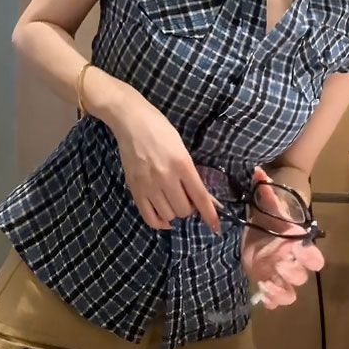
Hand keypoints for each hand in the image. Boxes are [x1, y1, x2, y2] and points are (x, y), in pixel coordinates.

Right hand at [109, 87, 220, 233]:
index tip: (216, 227)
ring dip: (174, 212)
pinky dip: (159, 222)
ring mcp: (148, 185)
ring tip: (172, 200)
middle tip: (186, 197)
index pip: (200, 196)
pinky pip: (149, 217)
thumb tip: (206, 198)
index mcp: (182, 164)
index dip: (210, 214)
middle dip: (189, 208)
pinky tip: (164, 218)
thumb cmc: (160, 130)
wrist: (131, 121)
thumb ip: (192, 174)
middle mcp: (166, 177)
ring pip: (168, 215)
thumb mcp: (182, 148)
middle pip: (183, 210)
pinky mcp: (134, 189)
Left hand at [241, 166, 324, 308]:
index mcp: (298, 244)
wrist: (255, 231)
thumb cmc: (267, 218)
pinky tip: (262, 293)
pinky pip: (277, 301)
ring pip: (292, 293)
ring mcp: (281, 276)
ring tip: (268, 282)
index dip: (310, 257)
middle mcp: (293, 263)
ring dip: (282, 291)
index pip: (315, 257)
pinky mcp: (268, 283)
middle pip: (303, 276)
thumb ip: (266, 190)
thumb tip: (258, 171)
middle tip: (277, 264)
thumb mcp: (265, 204)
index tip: (298, 249)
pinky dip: (272, 301)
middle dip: (292, 273)